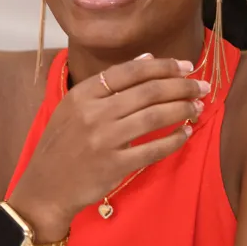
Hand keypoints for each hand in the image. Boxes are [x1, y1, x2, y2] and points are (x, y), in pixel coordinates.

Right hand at [8, 55, 208, 239]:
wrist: (45, 187)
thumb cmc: (62, 143)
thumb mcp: (75, 106)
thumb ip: (108, 83)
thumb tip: (146, 58)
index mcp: (83, 94)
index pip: (130, 71)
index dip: (162, 66)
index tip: (186, 66)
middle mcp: (94, 113)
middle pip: (147, 91)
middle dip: (180, 86)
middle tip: (201, 85)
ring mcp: (104, 140)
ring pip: (154, 116)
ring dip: (182, 109)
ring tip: (197, 106)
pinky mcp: (114, 165)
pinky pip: (153, 149)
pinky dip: (174, 139)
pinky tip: (186, 133)